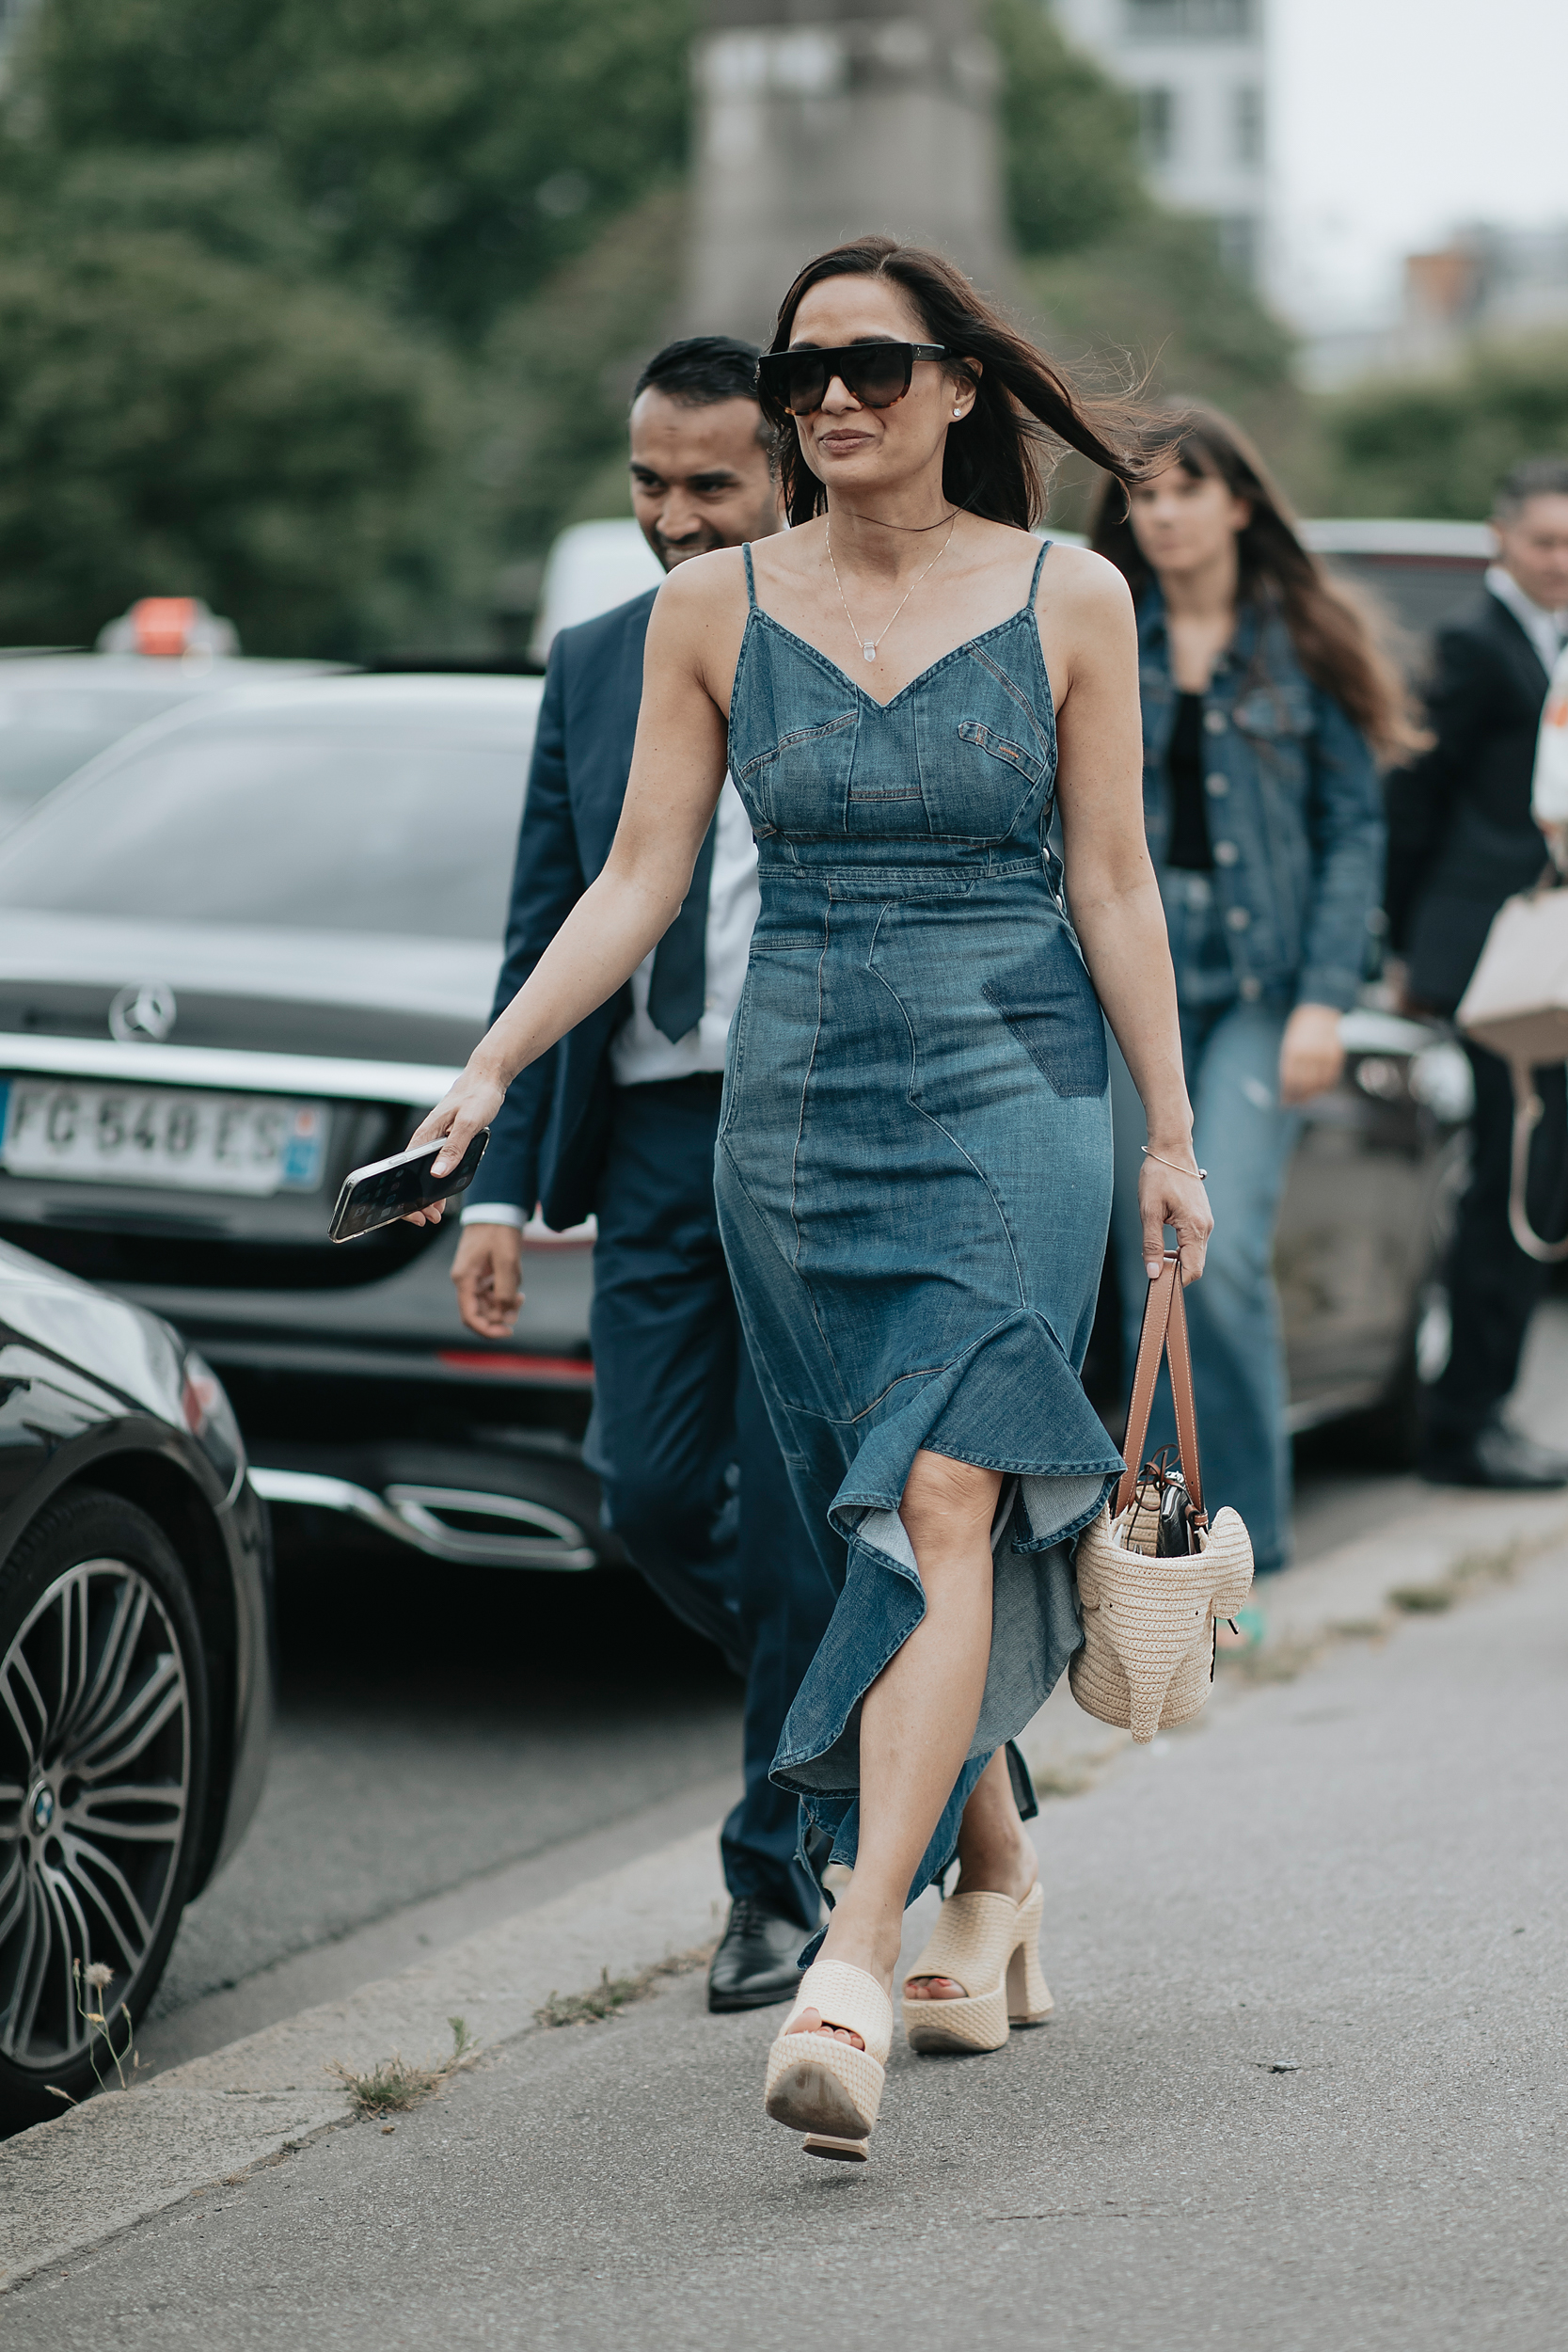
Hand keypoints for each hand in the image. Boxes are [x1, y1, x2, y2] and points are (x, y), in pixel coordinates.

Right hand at [401, 1066, 506, 1225]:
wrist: (487, 1078)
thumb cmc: (478, 1096)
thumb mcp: (468, 1124)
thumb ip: (453, 1148)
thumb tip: (437, 1174)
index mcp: (424, 1135)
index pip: (402, 1171)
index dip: (405, 1195)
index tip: (414, 1212)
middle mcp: (425, 1139)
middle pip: (410, 1176)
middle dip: (415, 1200)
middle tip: (428, 1218)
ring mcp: (434, 1140)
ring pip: (423, 1173)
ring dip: (427, 1194)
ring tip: (436, 1213)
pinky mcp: (444, 1141)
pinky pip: (435, 1166)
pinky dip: (437, 1182)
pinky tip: (443, 1194)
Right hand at [450, 1221, 523, 1337]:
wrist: (497, 1208)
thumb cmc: (499, 1232)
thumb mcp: (507, 1263)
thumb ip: (505, 1292)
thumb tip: (506, 1317)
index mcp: (464, 1280)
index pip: (470, 1317)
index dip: (488, 1330)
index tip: (508, 1332)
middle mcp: (465, 1281)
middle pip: (480, 1312)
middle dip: (500, 1315)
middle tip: (520, 1303)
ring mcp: (473, 1277)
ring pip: (488, 1303)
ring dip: (505, 1302)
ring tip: (521, 1292)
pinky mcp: (481, 1272)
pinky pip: (492, 1290)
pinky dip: (505, 1291)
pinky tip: (516, 1280)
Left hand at [1138, 1148, 1212, 1283]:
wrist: (1172, 1150)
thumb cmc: (1159, 1176)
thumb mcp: (1149, 1211)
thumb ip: (1151, 1244)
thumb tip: (1153, 1273)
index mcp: (1195, 1227)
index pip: (1192, 1270)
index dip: (1176, 1281)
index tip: (1157, 1282)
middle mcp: (1205, 1227)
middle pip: (1195, 1265)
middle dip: (1175, 1272)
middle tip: (1152, 1270)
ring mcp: (1206, 1222)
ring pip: (1195, 1254)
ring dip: (1177, 1260)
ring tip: (1156, 1255)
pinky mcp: (1202, 1217)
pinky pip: (1194, 1242)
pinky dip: (1181, 1249)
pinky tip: (1164, 1244)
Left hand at [1278, 1003, 1343, 1106]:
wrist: (1320, 1008)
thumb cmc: (1301, 1031)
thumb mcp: (1290, 1044)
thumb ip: (1289, 1066)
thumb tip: (1287, 1091)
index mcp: (1293, 1050)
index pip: (1290, 1079)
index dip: (1288, 1093)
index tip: (1286, 1103)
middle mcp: (1309, 1053)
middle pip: (1304, 1084)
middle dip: (1300, 1097)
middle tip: (1297, 1103)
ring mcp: (1324, 1054)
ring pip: (1319, 1083)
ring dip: (1313, 1094)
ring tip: (1308, 1098)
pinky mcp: (1336, 1054)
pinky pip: (1331, 1077)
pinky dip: (1326, 1087)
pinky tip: (1320, 1090)